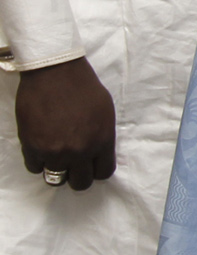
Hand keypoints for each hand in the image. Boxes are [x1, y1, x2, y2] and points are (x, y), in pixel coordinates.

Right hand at [15, 57, 115, 189]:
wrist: (54, 71)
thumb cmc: (82, 87)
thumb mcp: (105, 112)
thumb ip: (103, 136)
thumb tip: (99, 153)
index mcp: (102, 141)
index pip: (103, 173)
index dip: (96, 170)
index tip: (90, 165)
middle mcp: (80, 151)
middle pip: (80, 183)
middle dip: (77, 175)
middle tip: (72, 165)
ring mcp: (55, 151)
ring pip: (55, 179)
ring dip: (56, 170)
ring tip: (56, 157)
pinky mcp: (32, 146)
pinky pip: (34, 167)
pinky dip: (38, 161)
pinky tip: (41, 148)